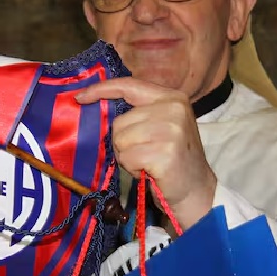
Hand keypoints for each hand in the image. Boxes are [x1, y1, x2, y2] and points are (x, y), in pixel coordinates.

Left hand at [75, 77, 216, 228]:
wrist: (196, 189)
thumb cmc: (172, 159)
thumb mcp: (161, 125)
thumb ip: (138, 112)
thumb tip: (97, 106)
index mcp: (172, 97)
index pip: (129, 86)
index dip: (101, 90)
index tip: (80, 97)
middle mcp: (173, 109)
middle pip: (120, 121)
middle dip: (123, 142)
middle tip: (143, 153)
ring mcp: (171, 130)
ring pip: (121, 140)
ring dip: (128, 156)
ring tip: (147, 162)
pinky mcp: (165, 152)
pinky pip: (128, 157)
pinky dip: (134, 168)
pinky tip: (150, 171)